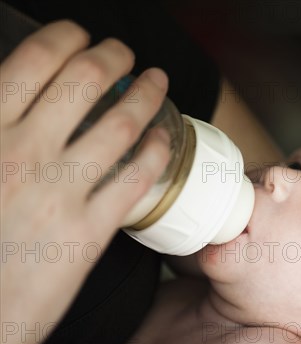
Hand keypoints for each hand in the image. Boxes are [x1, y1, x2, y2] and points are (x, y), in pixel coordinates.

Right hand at [0, 20, 169, 343]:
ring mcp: (61, 192)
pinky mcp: (90, 231)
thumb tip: (9, 102)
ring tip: (158, 84)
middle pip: (84, 83)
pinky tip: (164, 139)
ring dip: (146, 97)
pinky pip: (135, 180)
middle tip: (126, 53)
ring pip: (119, 126)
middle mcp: (25, 153)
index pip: (33, 63)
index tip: (79, 35)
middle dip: (112, 57)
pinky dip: (155, 152)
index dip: (65, 39)